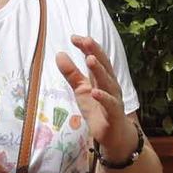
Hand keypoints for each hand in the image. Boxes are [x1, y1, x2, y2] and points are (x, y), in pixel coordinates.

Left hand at [56, 35, 131, 159]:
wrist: (113, 135)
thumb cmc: (98, 109)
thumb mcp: (81, 89)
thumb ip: (71, 73)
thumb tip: (59, 54)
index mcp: (102, 77)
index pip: (96, 58)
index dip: (87, 47)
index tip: (74, 37)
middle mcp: (110, 85)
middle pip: (104, 66)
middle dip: (95, 52)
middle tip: (86, 41)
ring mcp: (114, 99)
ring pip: (108, 83)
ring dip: (99, 71)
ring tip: (90, 60)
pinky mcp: (113, 115)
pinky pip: (110, 105)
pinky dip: (103, 98)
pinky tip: (95, 92)